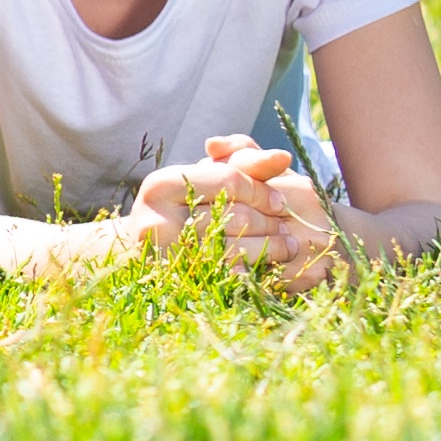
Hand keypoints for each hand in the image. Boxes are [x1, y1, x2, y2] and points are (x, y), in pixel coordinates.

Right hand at [133, 134, 340, 291]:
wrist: (154, 248)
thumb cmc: (190, 204)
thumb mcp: (213, 176)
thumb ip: (248, 162)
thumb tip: (283, 157)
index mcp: (161, 185)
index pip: (229, 181)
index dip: (262, 192)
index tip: (280, 203)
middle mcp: (156, 219)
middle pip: (235, 216)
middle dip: (269, 222)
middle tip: (285, 228)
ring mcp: (165, 256)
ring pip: (237, 248)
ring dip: (272, 248)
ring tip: (287, 246)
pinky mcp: (179, 283)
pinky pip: (230, 276)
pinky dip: (254, 270)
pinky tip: (267, 266)